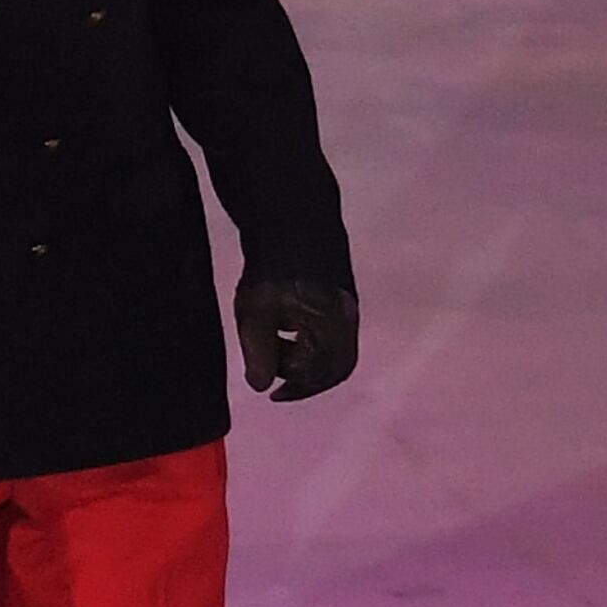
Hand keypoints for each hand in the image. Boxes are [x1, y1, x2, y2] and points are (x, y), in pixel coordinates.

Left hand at [236, 271, 356, 400]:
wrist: (290, 213)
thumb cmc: (273, 265)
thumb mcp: (258, 310)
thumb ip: (259, 351)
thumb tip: (261, 387)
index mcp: (335, 327)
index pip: (324, 373)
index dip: (298, 388)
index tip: (271, 393)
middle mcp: (348, 319)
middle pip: (335, 364)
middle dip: (306, 378)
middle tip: (277, 383)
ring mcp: (346, 303)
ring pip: (332, 345)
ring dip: (306, 356)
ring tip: (274, 350)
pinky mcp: (338, 291)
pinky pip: (329, 328)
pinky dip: (308, 338)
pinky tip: (282, 328)